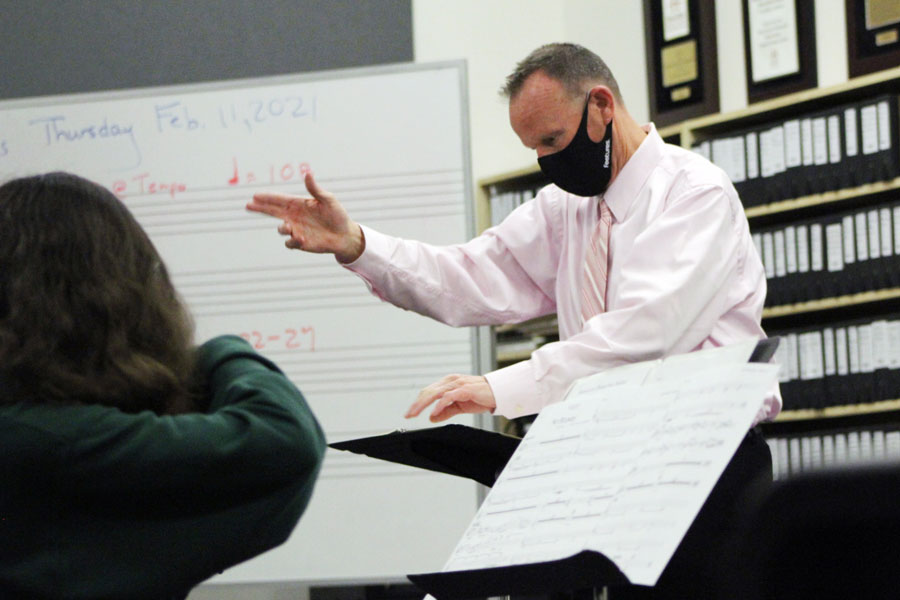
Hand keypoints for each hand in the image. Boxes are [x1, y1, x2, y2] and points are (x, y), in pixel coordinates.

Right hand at [246, 172, 364, 262]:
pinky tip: (300, 238)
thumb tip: (308, 174)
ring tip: (287, 227)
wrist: (345, 235)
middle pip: (273, 212)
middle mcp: (295, 217)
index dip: (267, 198)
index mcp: (299, 204)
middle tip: (248, 205)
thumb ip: (315, 189)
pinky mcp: (300, 242)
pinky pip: (290, 243)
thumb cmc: (337, 215)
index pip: (280, 200)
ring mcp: (296, 230)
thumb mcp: (328, 200)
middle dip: (261, 208)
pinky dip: (292, 241)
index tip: (255, 196)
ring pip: (281, 228)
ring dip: (282, 227)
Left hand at [405, 374, 495, 421]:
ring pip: (435, 393)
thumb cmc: (480, 396)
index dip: (418, 402)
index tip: (410, 413)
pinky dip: (440, 405)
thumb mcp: (460, 406)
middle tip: (408, 415)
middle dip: (416, 404)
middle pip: (428, 392)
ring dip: (423, 404)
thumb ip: (446, 411)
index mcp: (448, 383)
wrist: (498, 393)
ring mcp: (457, 384)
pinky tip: (434, 412)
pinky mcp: (465, 389)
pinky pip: (449, 397)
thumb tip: (432, 418)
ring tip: (415, 413)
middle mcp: (450, 381)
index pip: (428, 391)